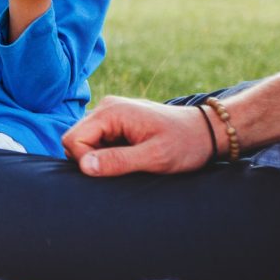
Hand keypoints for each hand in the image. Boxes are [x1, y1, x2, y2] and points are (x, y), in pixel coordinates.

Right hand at [63, 96, 213, 177]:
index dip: (85, 161)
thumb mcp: (154, 157)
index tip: (112, 172)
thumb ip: (118, 161)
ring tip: (130, 161)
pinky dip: (108, 153)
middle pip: (75, 139)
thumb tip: (84, 166)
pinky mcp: (117, 121)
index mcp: (111, 112)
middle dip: (91, 159)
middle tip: (123, 168)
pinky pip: (97, 140)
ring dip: (100, 157)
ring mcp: (111, 113)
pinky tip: (131, 155)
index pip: (73, 140)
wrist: (206, 131)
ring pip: (85, 141)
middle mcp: (106, 107)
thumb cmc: (185, 144)